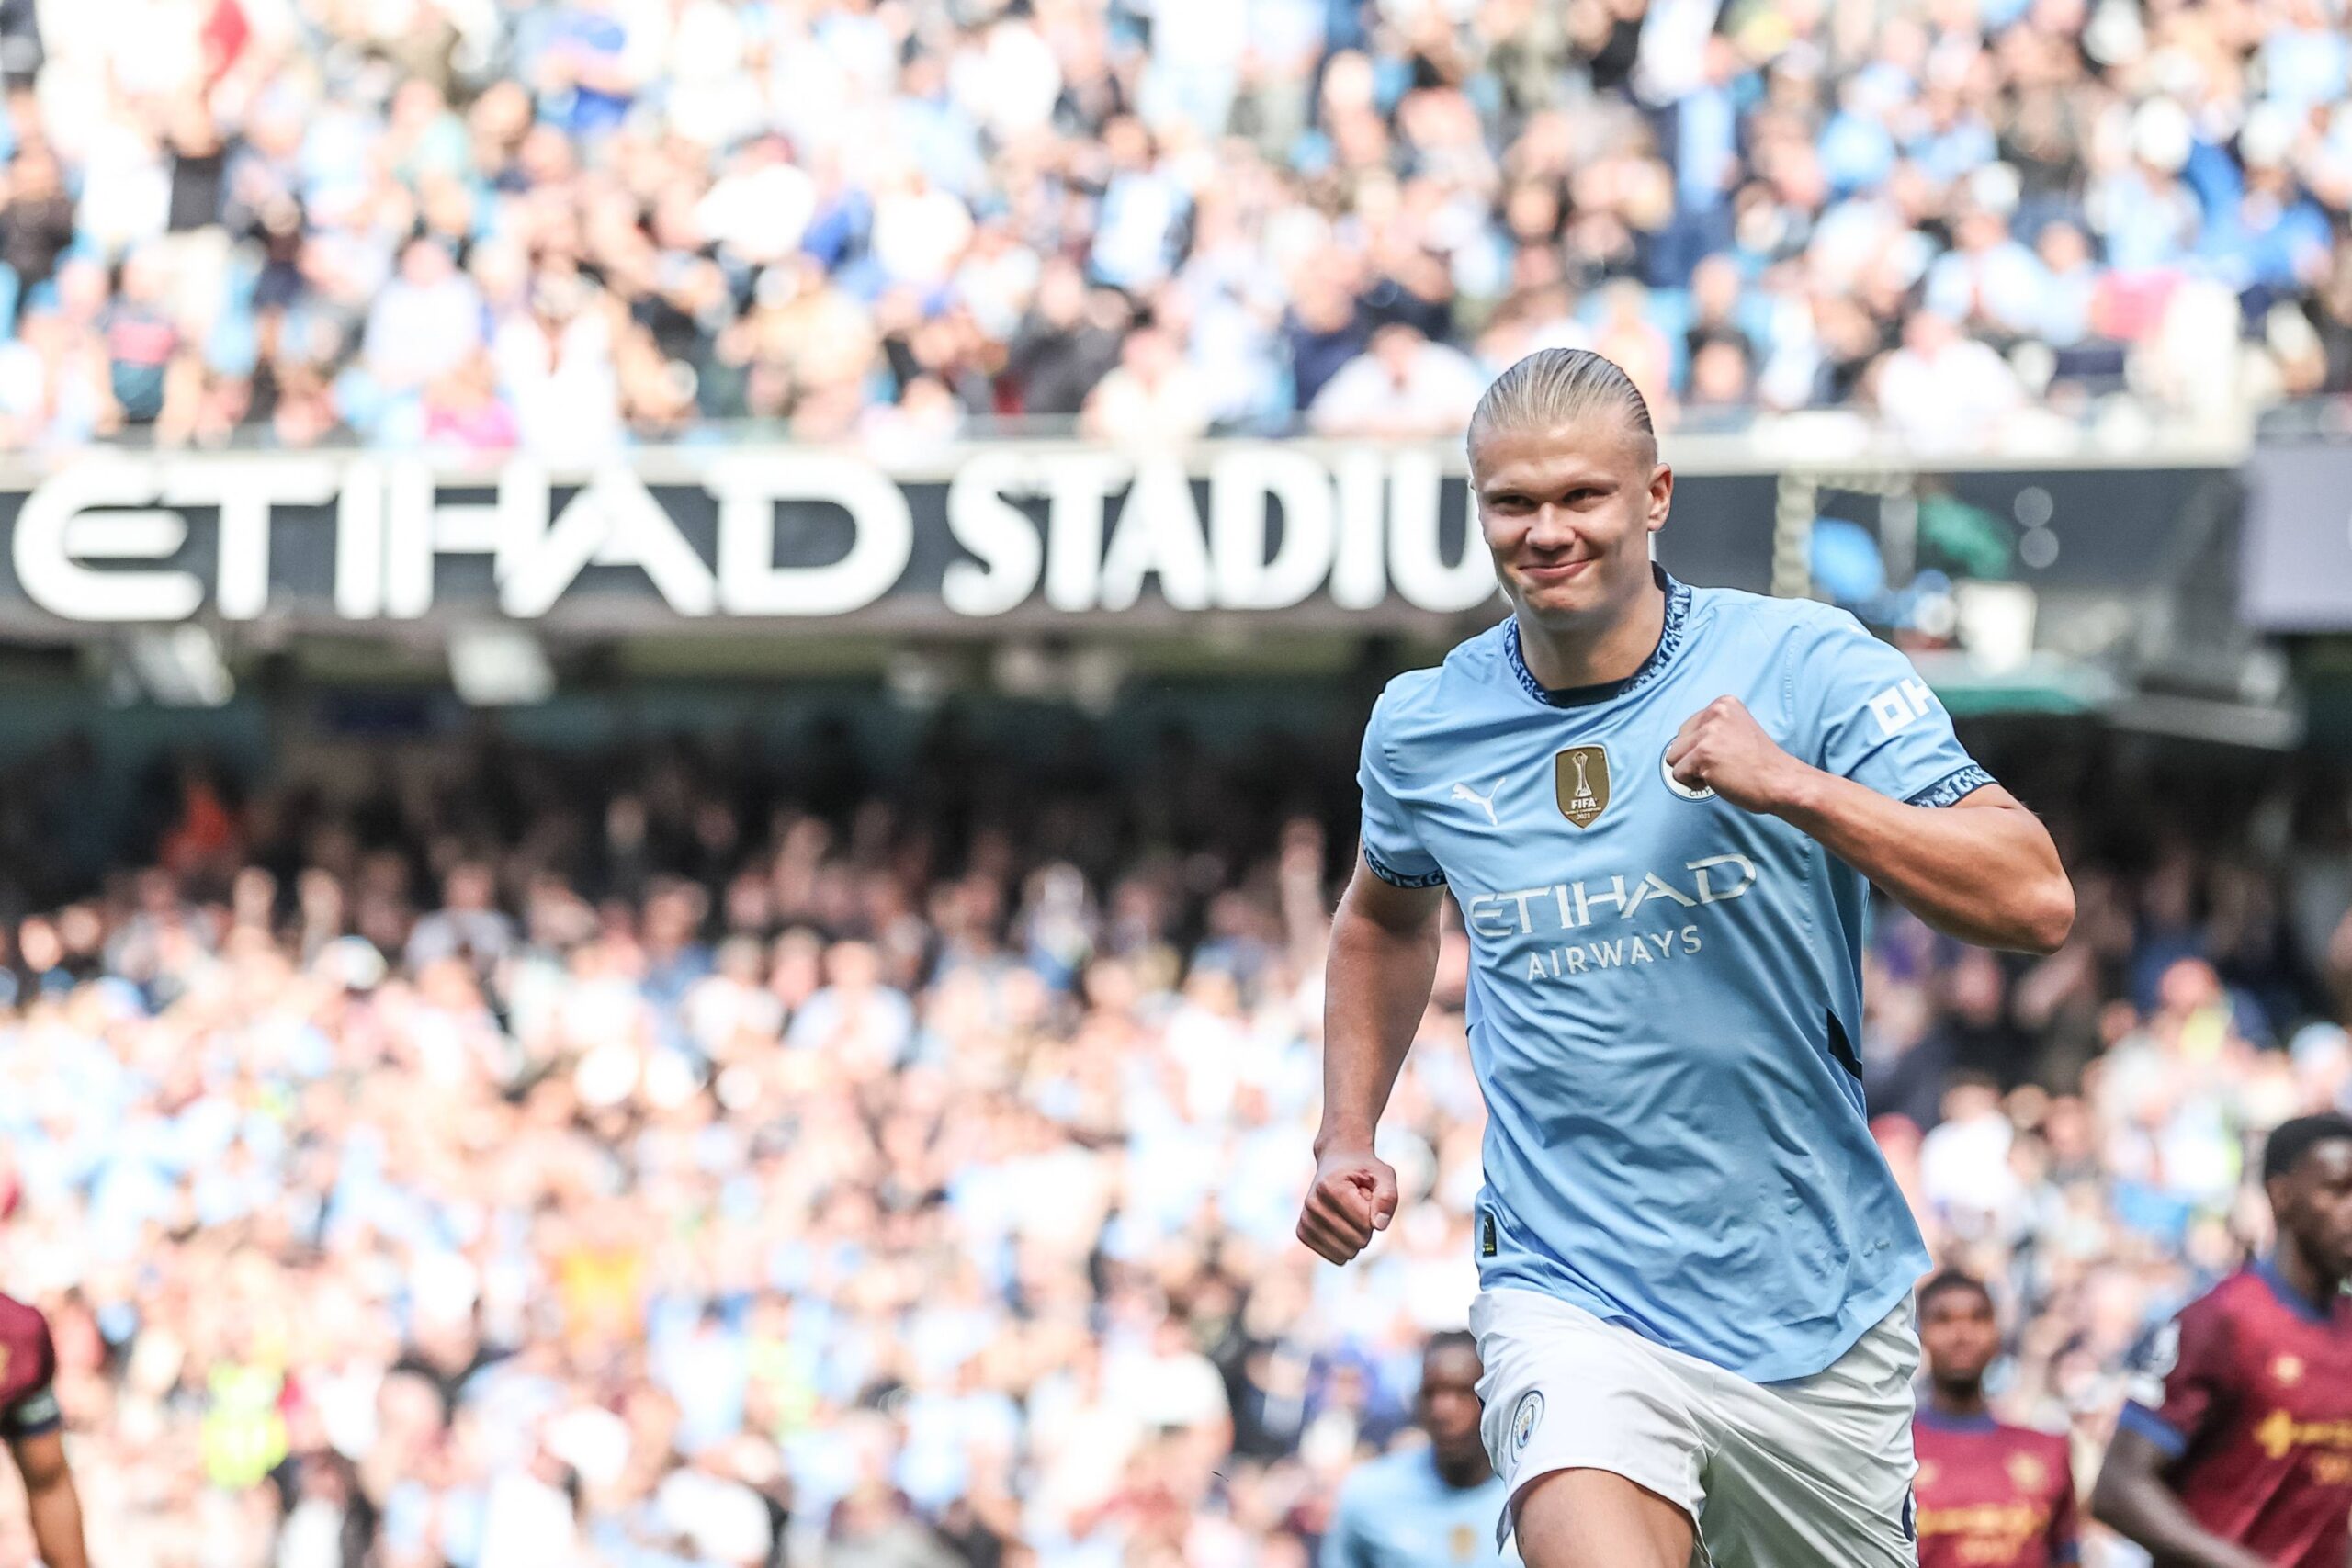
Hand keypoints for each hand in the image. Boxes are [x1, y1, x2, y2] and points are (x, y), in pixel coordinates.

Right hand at [1297, 1145, 1397, 1263]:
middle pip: (1356, 1241)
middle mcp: (1313, 1204)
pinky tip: (1340, 1225)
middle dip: (1366, 1227)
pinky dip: (1344, 1246)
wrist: (1337, 1162)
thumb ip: (1387, 1197)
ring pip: (1346, 1253)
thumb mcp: (1384, 1175)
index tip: (1366, 1195)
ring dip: (1355, 1237)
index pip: (1366, 1224)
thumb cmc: (1364, 1170)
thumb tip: (1379, 1226)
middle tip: (1358, 1205)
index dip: (1375, 1214)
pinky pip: (1333, 1256)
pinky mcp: (1303, 1232)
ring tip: (1349, 1214)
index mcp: (1330, 1187)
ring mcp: (1305, 1219)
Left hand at [1664, 696, 1808, 813]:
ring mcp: (1708, 734)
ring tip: (1717, 773)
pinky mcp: (1703, 755)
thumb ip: (1713, 728)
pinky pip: (1677, 774)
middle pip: (1677, 741)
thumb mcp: (1738, 729)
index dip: (1700, 747)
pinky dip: (1692, 783)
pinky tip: (1716, 781)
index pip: (1688, 727)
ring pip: (1673, 757)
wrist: (1781, 781)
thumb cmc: (1761, 763)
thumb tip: (1681, 741)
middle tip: (1721, 766)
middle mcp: (1714, 713)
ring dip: (1690, 771)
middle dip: (1692, 758)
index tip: (1724, 754)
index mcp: (1723, 704)